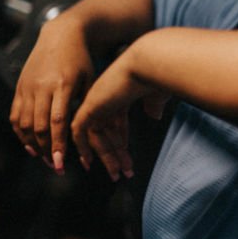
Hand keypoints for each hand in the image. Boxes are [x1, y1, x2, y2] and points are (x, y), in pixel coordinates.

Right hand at [10, 16, 93, 173]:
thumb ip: (86, 105)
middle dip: (46, 150)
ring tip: (44, 157)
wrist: (61, 35)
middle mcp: (41, 86)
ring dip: (32, 144)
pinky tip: (29, 144)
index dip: (58, 144)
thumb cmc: (81, 60)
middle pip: (38, 126)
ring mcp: (27, 87)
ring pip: (23, 123)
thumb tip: (86, 135)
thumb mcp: (90, 80)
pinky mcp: (19, 87)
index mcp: (62, 84)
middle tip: (54, 166)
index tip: (60, 163)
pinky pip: (15, 115)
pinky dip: (20, 133)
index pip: (57, 121)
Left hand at [71, 56, 169, 180]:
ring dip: (106, 157)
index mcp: (121, 92)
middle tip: (120, 173)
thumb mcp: (156, 93)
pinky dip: (82, 147)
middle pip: (106, 131)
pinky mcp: (89, 107)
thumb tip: (155, 115)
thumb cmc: (157, 75)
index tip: (125, 156)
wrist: (147, 64)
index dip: (120, 139)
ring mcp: (96, 101)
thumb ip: (153, 104)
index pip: (117, 121)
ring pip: (95, 135)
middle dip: (114, 154)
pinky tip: (89, 163)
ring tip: (117, 174)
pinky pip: (80, 132)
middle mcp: (106, 96)